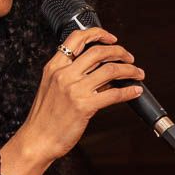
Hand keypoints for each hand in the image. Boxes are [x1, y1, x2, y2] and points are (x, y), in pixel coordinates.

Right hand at [0, 26, 146, 174]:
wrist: (36, 140)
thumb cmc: (44, 118)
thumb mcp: (52, 88)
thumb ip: (72, 76)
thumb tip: (103, 74)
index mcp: (54, 67)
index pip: (76, 38)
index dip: (98, 34)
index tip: (111, 38)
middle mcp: (64, 75)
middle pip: (98, 51)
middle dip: (120, 52)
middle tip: (129, 58)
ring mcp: (74, 90)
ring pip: (110, 70)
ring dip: (129, 70)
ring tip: (138, 74)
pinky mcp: (85, 106)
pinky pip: (114, 94)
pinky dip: (129, 91)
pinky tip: (135, 91)